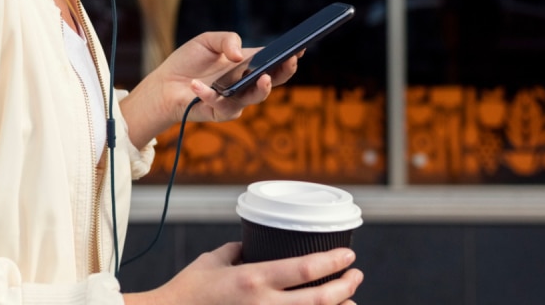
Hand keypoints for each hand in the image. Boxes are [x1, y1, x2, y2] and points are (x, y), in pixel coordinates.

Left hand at [120, 32, 300, 148]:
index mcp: (248, 64)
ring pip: (255, 98)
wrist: (164, 84)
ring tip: (263, 78)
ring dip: (261, 89)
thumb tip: (240, 54)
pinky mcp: (219, 112)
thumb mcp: (207, 40)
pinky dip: (207, 94)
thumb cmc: (188, 62)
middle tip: (290, 60)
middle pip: (273, 81)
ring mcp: (235, 99)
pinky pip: (220, 105)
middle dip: (284, 71)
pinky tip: (196, 84)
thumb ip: (226, 39)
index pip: (274, 60)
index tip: (299, 46)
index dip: (289, 54)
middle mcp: (246, 83)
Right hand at [124, 243, 362, 304]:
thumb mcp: (213, 261)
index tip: (349, 255)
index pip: (306, 270)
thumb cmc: (188, 290)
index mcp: (253, 280)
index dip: (333, 262)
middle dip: (345, 287)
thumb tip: (253, 245)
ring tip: (348, 299)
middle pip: (319, 299)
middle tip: (356, 275)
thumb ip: (238, 251)